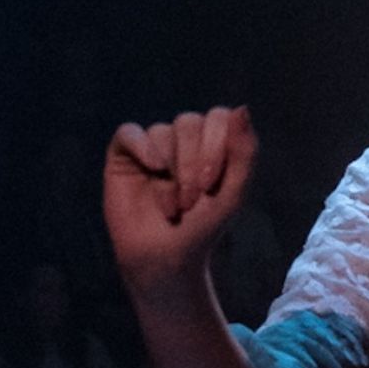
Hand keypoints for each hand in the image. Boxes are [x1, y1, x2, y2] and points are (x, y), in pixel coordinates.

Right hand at [104, 110, 256, 301]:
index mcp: (212, 142)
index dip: (217, 146)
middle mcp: (182, 139)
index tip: (212, 185)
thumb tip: (242, 108)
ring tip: (174, 206)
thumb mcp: (233, 193)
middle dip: (193, 163)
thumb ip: (244, 152)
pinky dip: (142, 147)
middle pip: (189, 122)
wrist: (167, 259)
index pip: (218, 117)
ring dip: (172, 172)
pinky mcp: (123, 155)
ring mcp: (152, 145)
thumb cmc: (202, 228)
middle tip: (192, 200)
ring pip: (162, 132)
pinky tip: (153, 170)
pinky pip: (129, 132)